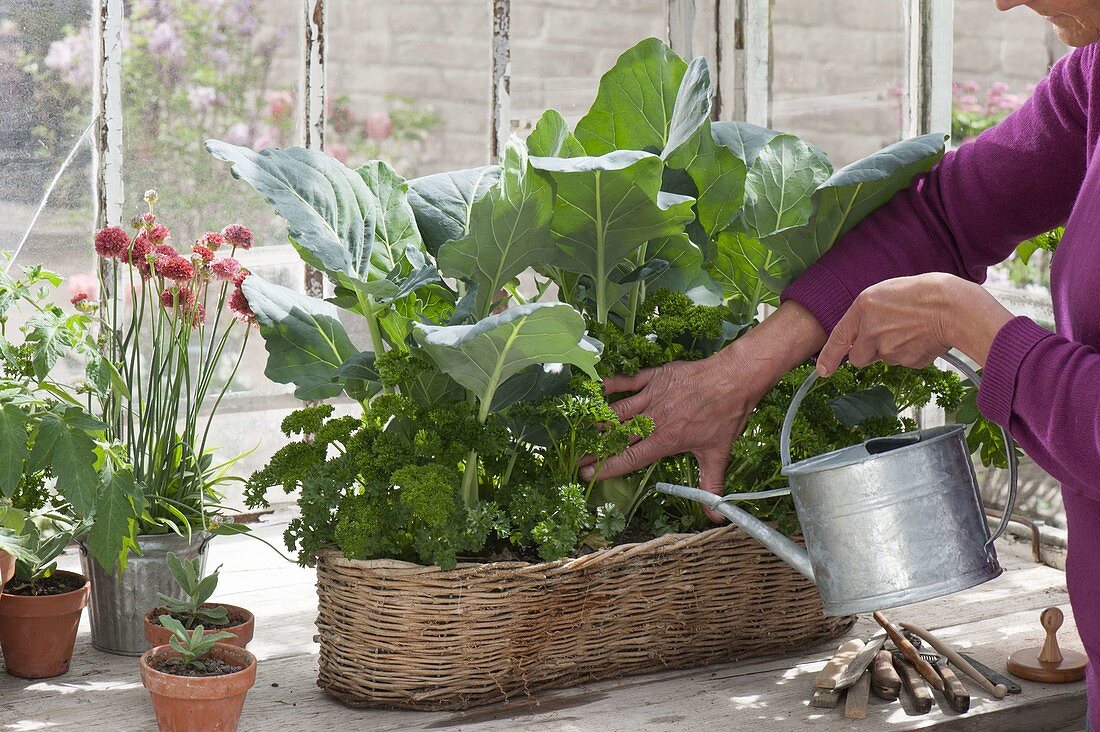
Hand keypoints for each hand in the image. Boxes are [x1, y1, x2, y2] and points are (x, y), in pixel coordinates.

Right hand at [580, 353, 753, 499]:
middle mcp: (654, 420)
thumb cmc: (725, 416)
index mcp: (665, 440)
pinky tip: (597, 388)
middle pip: (617, 436)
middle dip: (595, 447)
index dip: (607, 467)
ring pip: (617, 410)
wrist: (733, 379)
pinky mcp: (654, 376)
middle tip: (577, 455)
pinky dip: (611, 384)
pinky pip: (627, 381)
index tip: (587, 474)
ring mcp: (652, 396)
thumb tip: (714, 516)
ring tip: (583, 428)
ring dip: (599, 419)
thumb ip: (711, 485)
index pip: (630, 458)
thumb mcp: (718, 453)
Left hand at [816, 273, 1013, 374]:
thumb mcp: (886, 292)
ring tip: (913, 329)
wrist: (954, 307)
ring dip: (894, 349)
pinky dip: (913, 353)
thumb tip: (861, 335)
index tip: (823, 370)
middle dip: (868, 353)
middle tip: (888, 336)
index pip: (838, 339)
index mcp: (863, 309)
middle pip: (858, 358)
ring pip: (884, 358)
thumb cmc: (924, 292)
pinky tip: (924, 337)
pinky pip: (906, 361)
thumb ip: (868, 313)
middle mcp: (871, 332)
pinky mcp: (907, 361)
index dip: (828, 357)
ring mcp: (889, 349)